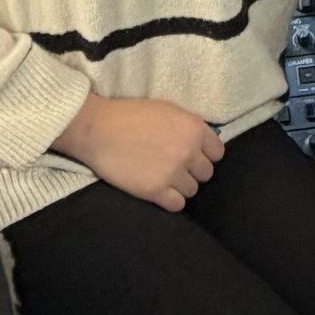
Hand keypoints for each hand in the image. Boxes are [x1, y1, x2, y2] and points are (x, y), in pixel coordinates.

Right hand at [53, 93, 224, 212]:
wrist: (97, 129)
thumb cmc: (129, 115)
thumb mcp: (167, 110)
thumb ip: (188, 127)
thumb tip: (202, 143)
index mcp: (194, 128)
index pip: (217, 153)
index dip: (204, 155)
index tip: (191, 156)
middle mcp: (188, 151)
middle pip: (206, 173)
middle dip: (191, 171)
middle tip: (173, 167)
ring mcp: (173, 172)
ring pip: (192, 190)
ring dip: (179, 186)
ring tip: (161, 178)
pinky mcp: (155, 190)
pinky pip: (177, 205)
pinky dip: (169, 200)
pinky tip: (158, 191)